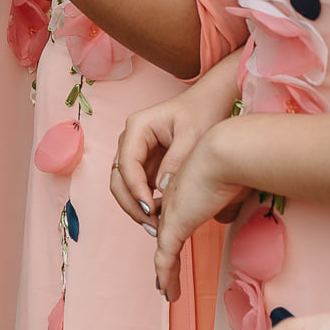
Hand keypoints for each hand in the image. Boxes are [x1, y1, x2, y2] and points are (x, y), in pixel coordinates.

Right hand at [110, 63, 242, 232]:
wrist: (211, 103)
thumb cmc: (202, 112)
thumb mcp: (192, 135)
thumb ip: (176, 161)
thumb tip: (161, 188)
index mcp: (137, 128)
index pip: (126, 163)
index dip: (135, 188)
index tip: (150, 208)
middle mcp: (131, 140)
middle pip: (118, 177)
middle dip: (131, 203)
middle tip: (151, 225)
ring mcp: (138, 153)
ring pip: (125, 185)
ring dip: (136, 206)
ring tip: (156, 226)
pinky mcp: (148, 163)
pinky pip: (140, 186)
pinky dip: (146, 202)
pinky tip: (161, 216)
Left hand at [153, 117, 253, 301]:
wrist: (224, 155)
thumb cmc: (234, 166)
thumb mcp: (231, 189)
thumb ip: (225, 203)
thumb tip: (224, 214)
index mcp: (184, 193)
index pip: (175, 218)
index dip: (174, 233)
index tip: (175, 246)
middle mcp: (173, 204)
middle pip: (166, 236)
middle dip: (167, 258)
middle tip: (167, 275)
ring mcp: (171, 215)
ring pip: (164, 251)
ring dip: (167, 274)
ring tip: (167, 290)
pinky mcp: (174, 226)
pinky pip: (166, 257)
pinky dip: (166, 275)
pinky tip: (166, 291)